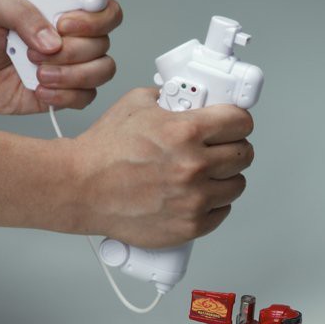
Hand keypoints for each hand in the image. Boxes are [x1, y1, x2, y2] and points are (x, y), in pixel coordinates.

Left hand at [0, 0, 121, 113]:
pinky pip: (85, 98)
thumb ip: (20, 11)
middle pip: (103, 44)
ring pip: (101, 72)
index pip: (105, 9)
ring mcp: (70, 65)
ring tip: (38, 73)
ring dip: (72, 75)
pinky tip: (38, 90)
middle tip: (33, 51)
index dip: (95, 19)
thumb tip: (51, 40)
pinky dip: (65, 96)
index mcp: (62, 7)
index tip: (64, 24)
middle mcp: (73, 36)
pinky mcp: (62, 92)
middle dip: (70, 51)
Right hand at [62, 89, 253, 246]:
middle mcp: (194, 165)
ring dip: (226, 177)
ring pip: (237, 184)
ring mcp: (194, 198)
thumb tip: (190, 98)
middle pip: (244, 154)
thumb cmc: (103, 151)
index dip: (238, 121)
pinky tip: (196, 195)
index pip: (241, 122)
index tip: (235, 124)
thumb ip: (170, 99)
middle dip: (233, 147)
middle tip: (219, 148)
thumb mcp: (137, 104)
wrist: (80, 188)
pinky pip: (223, 211)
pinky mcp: (190, 225)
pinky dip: (214, 203)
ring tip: (205, 173)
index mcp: (186, 131)